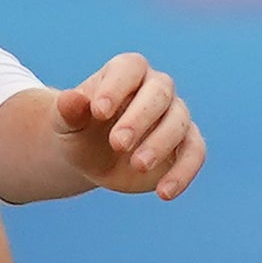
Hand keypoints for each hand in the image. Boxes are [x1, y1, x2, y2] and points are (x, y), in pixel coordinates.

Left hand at [45, 53, 205, 199]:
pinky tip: (164, 193)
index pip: (129, 69)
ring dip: (160, 144)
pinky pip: (195, 153)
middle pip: (159, 93)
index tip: (98, 112)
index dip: (116, 87)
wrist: (93, 158)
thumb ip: (69, 111)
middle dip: (140, 118)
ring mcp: (175, 116)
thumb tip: (71, 99)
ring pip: (179, 122)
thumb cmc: (79, 131)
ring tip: (137, 166)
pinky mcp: (186, 145)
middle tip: (117, 144)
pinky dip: (183, 172)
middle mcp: (156, 88)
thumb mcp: (66, 123)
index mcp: (126, 72)